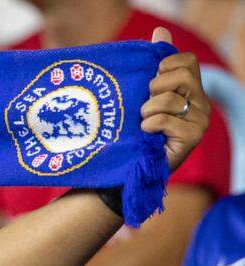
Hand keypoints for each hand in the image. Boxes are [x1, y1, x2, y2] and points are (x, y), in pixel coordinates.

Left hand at [143, 28, 210, 171]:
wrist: (134, 164)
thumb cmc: (139, 128)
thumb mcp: (144, 94)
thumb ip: (155, 64)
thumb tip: (160, 31)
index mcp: (192, 89)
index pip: (186, 61)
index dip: (165, 66)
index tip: (151, 82)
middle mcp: (201, 102)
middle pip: (180, 76)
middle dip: (154, 88)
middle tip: (146, 105)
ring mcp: (200, 120)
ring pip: (169, 99)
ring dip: (147, 111)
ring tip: (144, 122)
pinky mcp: (193, 136)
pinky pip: (165, 119)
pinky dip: (149, 125)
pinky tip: (147, 133)